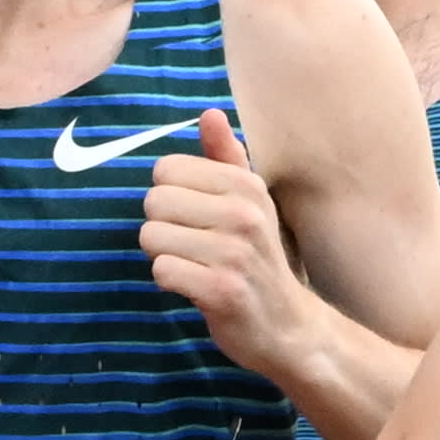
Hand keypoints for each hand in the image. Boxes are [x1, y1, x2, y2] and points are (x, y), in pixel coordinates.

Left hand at [145, 110, 314, 378]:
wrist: (288, 325)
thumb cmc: (258, 257)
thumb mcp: (250, 202)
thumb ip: (226, 157)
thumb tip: (209, 113)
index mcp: (245, 184)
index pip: (166, 168)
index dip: (170, 196)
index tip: (194, 217)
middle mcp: (243, 213)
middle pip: (153, 202)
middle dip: (163, 227)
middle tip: (193, 246)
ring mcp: (234, 253)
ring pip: (152, 237)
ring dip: (164, 256)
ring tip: (195, 266)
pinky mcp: (222, 291)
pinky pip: (162, 270)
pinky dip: (169, 282)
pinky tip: (195, 286)